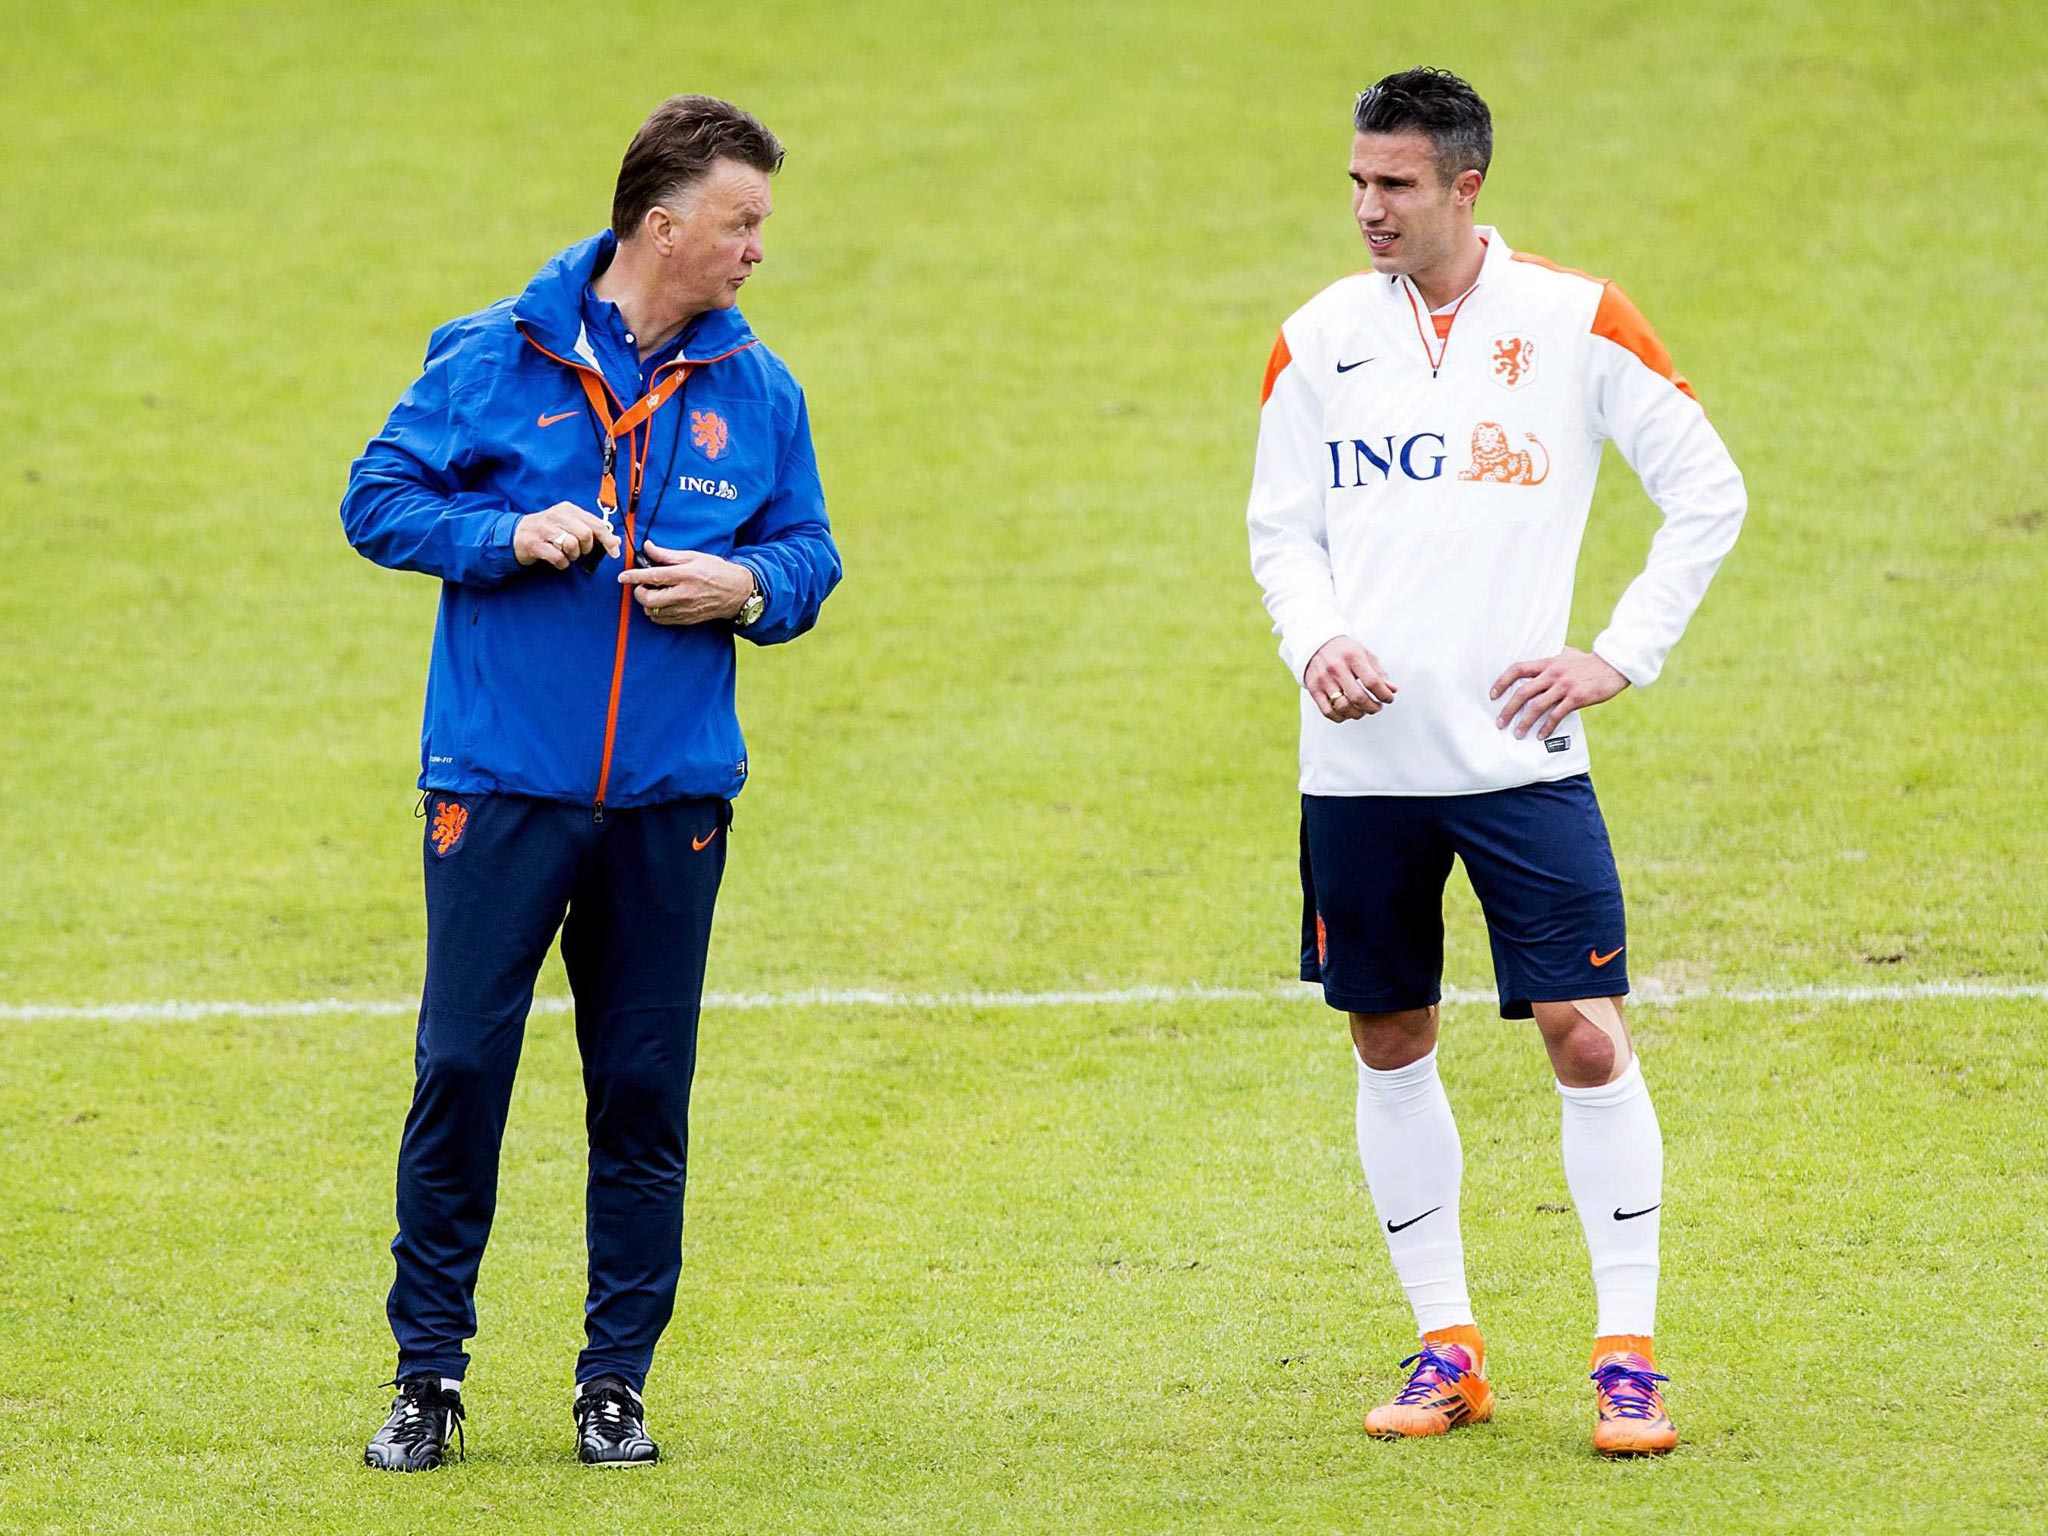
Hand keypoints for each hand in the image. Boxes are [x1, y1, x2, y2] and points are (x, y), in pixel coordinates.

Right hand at [514, 503, 620, 568]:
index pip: (595, 523)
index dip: (608, 539)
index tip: (615, 552)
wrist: (517, 534)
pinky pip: (558, 557)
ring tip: (567, 555)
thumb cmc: (549, 531)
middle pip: (585, 534)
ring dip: (573, 556)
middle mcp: (556, 515)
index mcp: (568, 509)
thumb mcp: (570, 525)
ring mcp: (544, 529)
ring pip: (571, 544)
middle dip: (586, 548)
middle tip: (580, 551)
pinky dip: (562, 563)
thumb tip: (616, 541)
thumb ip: (592, 531)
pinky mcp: (535, 543)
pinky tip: (558, 560)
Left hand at [618, 541, 755, 625]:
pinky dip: (656, 612)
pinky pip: (662, 620)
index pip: (653, 576)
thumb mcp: (693, 557)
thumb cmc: (717, 571)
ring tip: (654, 593)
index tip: (623, 576)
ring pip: (653, 612)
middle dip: (639, 593)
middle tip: (642, 586)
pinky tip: (662, 603)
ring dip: (647, 604)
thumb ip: (668, 555)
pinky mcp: (687, 620)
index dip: (634, 576)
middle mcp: (684, 594)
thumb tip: (648, 548)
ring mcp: (685, 610)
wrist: (737, 592)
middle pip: (649, 600)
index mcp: (685, 575)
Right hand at [1304, 636, 1396, 721]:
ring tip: (1363, 710)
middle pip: (1358, 698)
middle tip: (1377, 707)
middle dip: (1372, 707)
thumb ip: (1379, 673)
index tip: (1388, 699)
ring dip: (1358, 714)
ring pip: (1343, 707)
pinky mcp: (1314, 689)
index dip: (1384, 695)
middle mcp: (1336, 668)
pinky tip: (1348, 713)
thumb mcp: (1365, 655)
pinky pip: (1328, 711)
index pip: (1372, 682)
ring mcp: (1323, 680)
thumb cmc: (1345, 651)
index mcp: (1352, 657)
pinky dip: (1341, 717)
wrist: (1316, 644)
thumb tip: (1392, 690)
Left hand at [1491, 647, 1628, 739]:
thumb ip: (1550, 659)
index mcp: (1548, 662)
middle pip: (1523, 692)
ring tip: (1517, 734)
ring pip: (1537, 706)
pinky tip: (1541, 735)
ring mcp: (1564, 686)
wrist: (1613, 665)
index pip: (1518, 669)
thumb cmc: (1588, 662)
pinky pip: (1557, 715)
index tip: (1492, 695)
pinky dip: (1547, 727)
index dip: (1502, 681)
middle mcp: (1553, 673)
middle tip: (1500, 722)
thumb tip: (1536, 663)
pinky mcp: (1577, 698)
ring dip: (1524, 722)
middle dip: (1508, 709)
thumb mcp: (1566, 654)